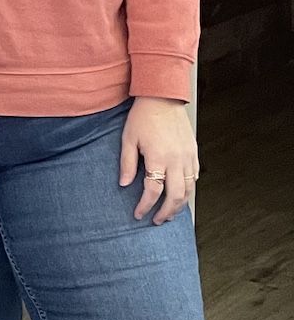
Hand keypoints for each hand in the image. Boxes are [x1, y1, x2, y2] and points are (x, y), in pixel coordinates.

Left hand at [120, 96, 198, 223]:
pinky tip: (180, 196)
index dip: (145, 205)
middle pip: (175, 196)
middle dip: (166, 212)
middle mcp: (177, 160)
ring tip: (169, 214)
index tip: (138, 214)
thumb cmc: (143, 117)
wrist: (162, 98)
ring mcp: (188, 157)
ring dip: (179, 206)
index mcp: (158, 157)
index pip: (153, 190)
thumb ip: (127, 164)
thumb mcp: (128, 139)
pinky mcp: (194, 153)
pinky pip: (195, 178)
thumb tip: (125, 184)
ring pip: (189, 190)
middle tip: (156, 221)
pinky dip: (188, 191)